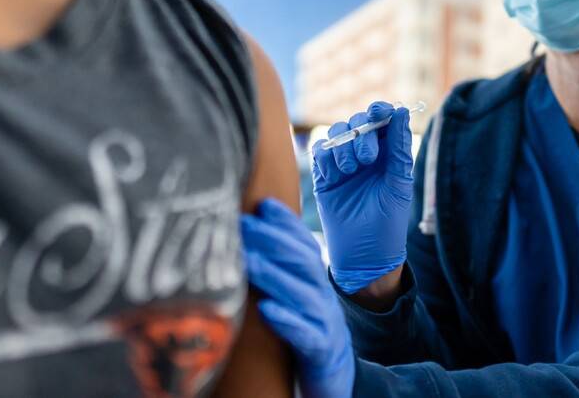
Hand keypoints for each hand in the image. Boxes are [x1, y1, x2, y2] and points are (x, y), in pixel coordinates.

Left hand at [240, 199, 353, 397]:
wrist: (334, 375)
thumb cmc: (305, 329)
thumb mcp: (295, 294)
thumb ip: (279, 269)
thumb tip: (249, 237)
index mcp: (314, 280)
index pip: (304, 244)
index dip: (287, 223)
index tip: (264, 204)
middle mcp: (321, 295)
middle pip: (303, 262)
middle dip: (273, 240)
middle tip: (244, 225)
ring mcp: (324, 323)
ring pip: (303, 294)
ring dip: (274, 275)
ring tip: (249, 261)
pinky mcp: (320, 353)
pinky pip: (306, 335)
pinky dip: (288, 321)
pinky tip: (267, 310)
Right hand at [312, 102, 413, 294]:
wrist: (364, 256)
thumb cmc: (388, 224)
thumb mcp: (399, 184)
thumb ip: (399, 149)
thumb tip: (401, 113)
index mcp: (388, 154)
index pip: (382, 121)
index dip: (380, 111)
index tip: (379, 112)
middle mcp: (365, 155)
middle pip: (357, 123)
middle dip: (362, 134)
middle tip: (368, 159)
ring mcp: (343, 165)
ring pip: (336, 133)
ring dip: (344, 147)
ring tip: (351, 170)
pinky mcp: (323, 177)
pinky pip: (320, 152)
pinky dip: (326, 156)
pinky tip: (335, 175)